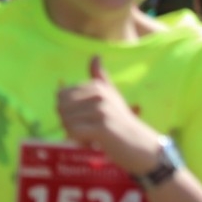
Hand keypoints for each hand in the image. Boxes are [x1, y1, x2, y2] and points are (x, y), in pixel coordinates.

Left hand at [57, 57, 158, 174]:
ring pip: (66, 122)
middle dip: (68, 122)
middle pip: (61, 108)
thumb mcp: (111, 96)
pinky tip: (93, 142)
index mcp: (97, 86)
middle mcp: (99, 94)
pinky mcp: (102, 126)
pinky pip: (73, 132)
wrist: (141, 146)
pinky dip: (79, 141)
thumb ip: (100, 78)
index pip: (60, 96)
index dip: (68, 111)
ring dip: (74, 134)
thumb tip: (95, 55)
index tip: (86, 118)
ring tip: (93, 136)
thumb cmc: (121, 122)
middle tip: (88, 129)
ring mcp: (101, 109)